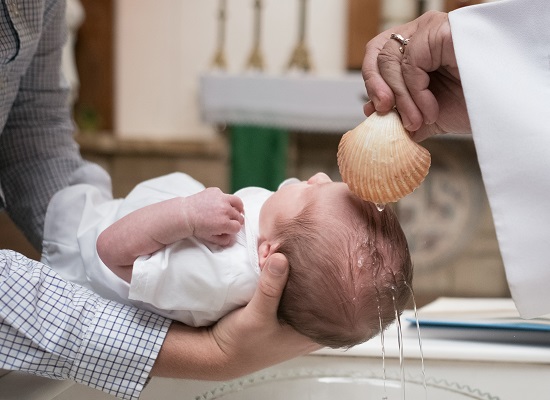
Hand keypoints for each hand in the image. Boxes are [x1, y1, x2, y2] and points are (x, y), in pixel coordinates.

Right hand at [151, 253, 320, 379]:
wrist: (218, 353)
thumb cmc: (242, 344)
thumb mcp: (257, 316)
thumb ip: (271, 288)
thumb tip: (281, 258)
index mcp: (313, 332)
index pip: (333, 301)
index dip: (330, 279)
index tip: (324, 256)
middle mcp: (307, 324)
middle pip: (317, 289)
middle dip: (308, 268)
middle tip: (301, 248)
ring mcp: (293, 317)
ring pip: (300, 286)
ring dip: (292, 269)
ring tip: (286, 250)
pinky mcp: (279, 308)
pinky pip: (286, 286)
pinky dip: (281, 273)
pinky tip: (275, 259)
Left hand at [184, 187, 243, 245]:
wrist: (185, 215)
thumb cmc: (196, 227)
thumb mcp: (210, 238)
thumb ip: (223, 240)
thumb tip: (231, 238)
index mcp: (224, 223)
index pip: (238, 227)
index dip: (234, 229)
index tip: (230, 229)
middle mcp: (225, 210)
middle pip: (239, 216)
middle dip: (235, 220)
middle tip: (230, 221)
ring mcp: (221, 199)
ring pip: (238, 203)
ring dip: (237, 208)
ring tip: (234, 210)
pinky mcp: (216, 191)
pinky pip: (226, 195)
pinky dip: (225, 200)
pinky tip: (219, 204)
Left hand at [362, 11, 470, 140]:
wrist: (503, 110)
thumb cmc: (471, 106)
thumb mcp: (428, 114)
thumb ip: (401, 114)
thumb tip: (372, 115)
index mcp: (415, 49)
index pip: (378, 54)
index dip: (371, 82)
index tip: (374, 111)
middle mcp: (421, 33)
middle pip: (378, 53)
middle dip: (377, 88)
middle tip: (386, 114)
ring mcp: (431, 29)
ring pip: (391, 59)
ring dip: (401, 98)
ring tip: (418, 120)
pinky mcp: (441, 31)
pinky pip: (411, 63)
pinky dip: (415, 93)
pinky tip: (431, 110)